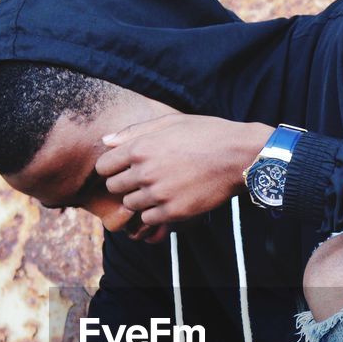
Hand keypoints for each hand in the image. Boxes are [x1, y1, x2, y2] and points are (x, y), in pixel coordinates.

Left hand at [96, 115, 273, 228]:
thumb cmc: (206, 134)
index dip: (112, 168)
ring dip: (139, 199)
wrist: (238, 156)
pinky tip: (168, 201)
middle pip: (113, 188)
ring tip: (159, 189)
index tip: (125, 167)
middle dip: (124, 184)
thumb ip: (133, 132)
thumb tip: (105, 141)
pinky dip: (154, 213)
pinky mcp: (173, 212)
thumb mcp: (169, 122)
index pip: (103, 167)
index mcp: (140, 148)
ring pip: (130, 205)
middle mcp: (145, 172)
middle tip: (143, 179)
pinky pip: (148, 219)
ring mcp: (158, 194)